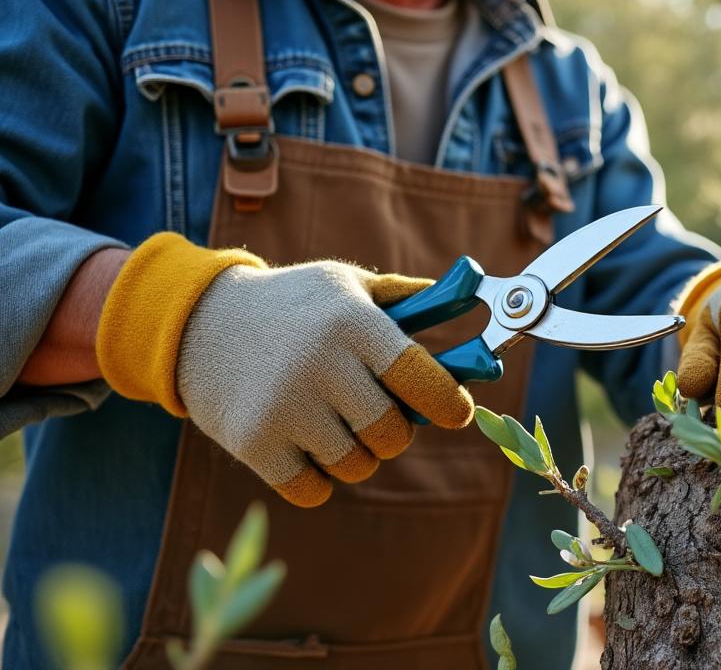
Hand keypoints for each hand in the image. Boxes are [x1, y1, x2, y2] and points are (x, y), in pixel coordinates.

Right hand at [97, 233, 472, 506]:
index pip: (421, 377)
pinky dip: (317, 480)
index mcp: (353, 323)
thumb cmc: (292, 304)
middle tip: (376, 416)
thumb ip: (407, 300)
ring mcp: (284, 406)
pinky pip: (313, 491)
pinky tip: (304, 447)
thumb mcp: (346, 284)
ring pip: (356, 467)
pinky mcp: (252, 443)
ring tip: (332, 425)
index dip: (447, 402)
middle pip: (392, 434)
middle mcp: (321, 364)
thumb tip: (468, 306)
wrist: (197, 323)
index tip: (456, 412)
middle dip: (392, 432)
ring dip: (354, 455)